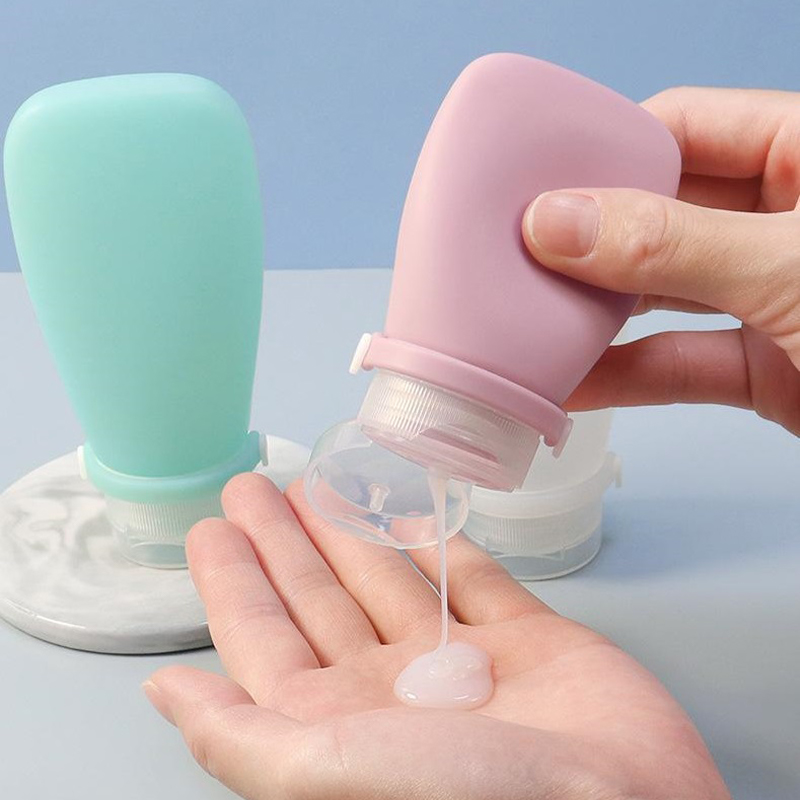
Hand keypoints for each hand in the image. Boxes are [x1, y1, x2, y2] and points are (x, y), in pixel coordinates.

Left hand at [144, 473, 729, 799]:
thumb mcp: (325, 773)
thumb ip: (240, 735)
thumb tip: (163, 694)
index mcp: (335, 729)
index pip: (264, 638)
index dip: (234, 581)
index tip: (212, 526)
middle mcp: (390, 696)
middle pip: (319, 599)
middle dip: (284, 541)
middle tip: (253, 485)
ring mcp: (460, 666)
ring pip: (387, 579)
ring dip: (350, 530)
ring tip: (316, 481)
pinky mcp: (525, 642)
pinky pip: (468, 579)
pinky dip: (437, 543)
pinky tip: (406, 509)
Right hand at [522, 87, 799, 435]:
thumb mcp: (793, 269)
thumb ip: (672, 246)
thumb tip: (557, 221)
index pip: (686, 126)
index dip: (605, 150)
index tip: (532, 185)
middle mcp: (785, 221)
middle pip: (660, 212)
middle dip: (585, 240)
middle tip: (510, 257)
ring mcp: (771, 297)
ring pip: (661, 294)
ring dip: (595, 314)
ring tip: (523, 320)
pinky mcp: (765, 369)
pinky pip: (677, 363)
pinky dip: (624, 377)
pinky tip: (568, 384)